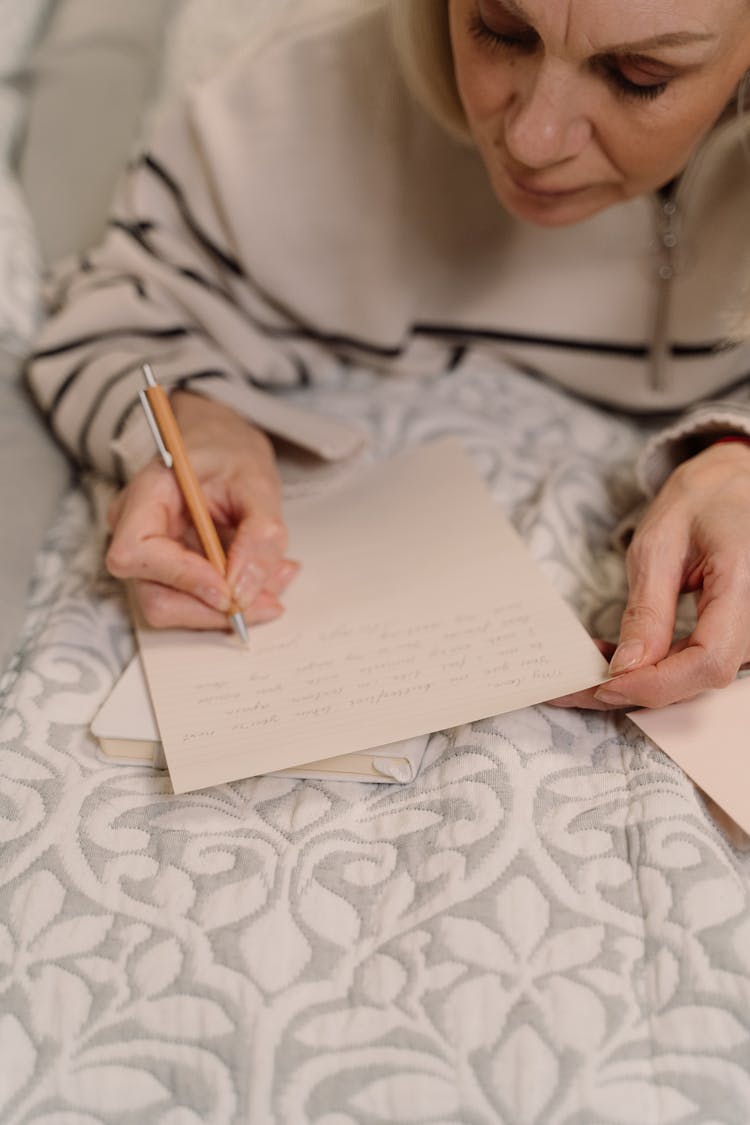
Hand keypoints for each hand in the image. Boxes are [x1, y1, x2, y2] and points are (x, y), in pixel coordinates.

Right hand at [106, 391, 297, 629]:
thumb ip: (260, 534)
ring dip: (229, 608)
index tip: (229, 588)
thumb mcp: (258, 481)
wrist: (219, 443)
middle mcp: (135, 531)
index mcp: (145, 495)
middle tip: (270, 599)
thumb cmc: (229, 451)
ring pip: (177, 608)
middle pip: (155, 597)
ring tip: (275, 579)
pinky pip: (194, 602)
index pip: (136, 553)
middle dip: (214, 609)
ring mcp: (149, 556)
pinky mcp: (170, 572)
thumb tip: (244, 591)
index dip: (182, 577)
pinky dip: (233, 599)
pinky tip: (263, 577)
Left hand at [552, 440, 749, 709]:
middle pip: (699, 678)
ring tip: (585, 670)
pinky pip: (696, 664)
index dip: (655, 682)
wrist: (737, 484)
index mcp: (742, 585)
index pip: (707, 661)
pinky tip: (614, 660)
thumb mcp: (659, 546)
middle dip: (634, 689)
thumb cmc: (702, 501)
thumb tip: (625, 668)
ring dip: (639, 681)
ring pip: (695, 678)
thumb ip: (647, 610)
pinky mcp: (736, 636)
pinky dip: (654, 668)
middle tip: (572, 686)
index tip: (604, 683)